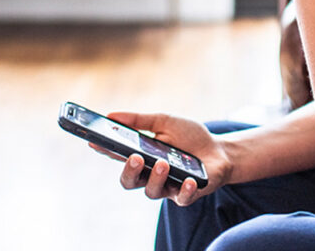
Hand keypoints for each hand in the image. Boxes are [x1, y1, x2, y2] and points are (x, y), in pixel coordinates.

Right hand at [89, 112, 231, 206]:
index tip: (95, 141)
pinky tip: (189, 180)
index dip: (105, 150)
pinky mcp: (187, 195)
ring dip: (156, 177)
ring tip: (164, 163)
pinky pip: (181, 198)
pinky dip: (184, 190)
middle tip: (135, 157)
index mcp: (142, 156)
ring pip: (151, 191)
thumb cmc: (189, 137)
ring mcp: (167, 187)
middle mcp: (150, 175)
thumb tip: (111, 115)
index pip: (118, 156)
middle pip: (129, 181)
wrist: (220, 151)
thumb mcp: (165, 122)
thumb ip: (140, 121)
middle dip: (129, 170)